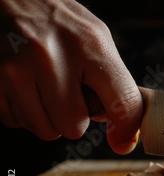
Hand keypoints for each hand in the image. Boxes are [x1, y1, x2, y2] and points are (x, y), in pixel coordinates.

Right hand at [0, 0, 141, 153]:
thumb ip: (115, 84)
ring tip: (45, 85)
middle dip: (74, 116)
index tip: (122, 141)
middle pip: (74, 127)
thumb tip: (124, 136)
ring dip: (48, 116)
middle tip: (68, 90)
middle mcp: (52, 57)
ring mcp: (16, 70)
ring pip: (45, 129)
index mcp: (90, 46)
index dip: (125, 130)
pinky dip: (23, 111)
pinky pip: (16, 122)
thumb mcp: (96, 40)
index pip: (121, 102)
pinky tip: (25, 85)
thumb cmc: (60, 24)